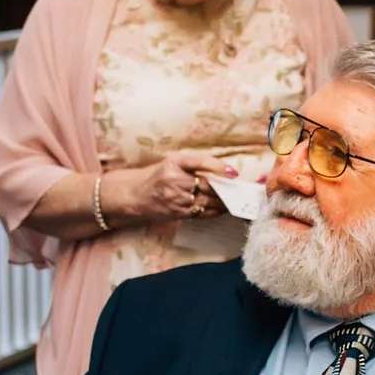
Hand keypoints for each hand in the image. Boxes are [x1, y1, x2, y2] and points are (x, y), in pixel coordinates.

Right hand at [123, 152, 237, 223]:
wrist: (134, 196)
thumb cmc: (157, 177)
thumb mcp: (172, 163)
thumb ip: (194, 165)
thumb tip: (224, 171)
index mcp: (173, 162)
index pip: (199, 161)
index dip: (219, 166)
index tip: (233, 172)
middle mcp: (173, 179)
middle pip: (207, 184)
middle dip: (226, 187)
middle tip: (240, 188)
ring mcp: (175, 198)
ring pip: (207, 200)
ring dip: (223, 201)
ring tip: (235, 199)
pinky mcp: (177, 213)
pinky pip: (201, 212)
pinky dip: (215, 211)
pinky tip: (222, 208)